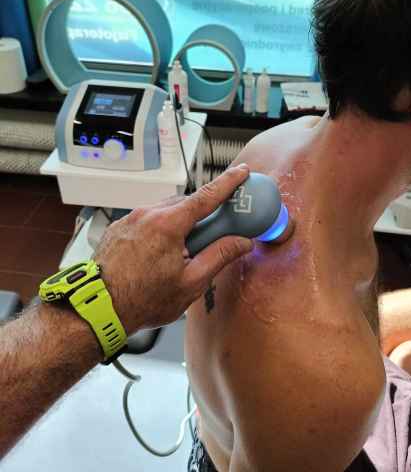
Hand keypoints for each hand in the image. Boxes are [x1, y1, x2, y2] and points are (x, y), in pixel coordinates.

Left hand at [94, 164, 252, 332]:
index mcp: (167, 224)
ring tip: (181, 253)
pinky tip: (158, 254)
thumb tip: (241, 243)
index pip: (206, 196)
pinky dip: (159, 230)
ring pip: (165, 212)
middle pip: (185, 204)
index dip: (228, 183)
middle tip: (213, 232)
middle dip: (201, 215)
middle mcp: (147, 215)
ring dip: (178, 224)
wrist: (98, 308)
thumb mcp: (191, 282)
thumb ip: (219, 257)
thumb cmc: (140, 299)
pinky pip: (147, 220)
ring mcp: (130, 219)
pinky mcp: (119, 228)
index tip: (240, 173)